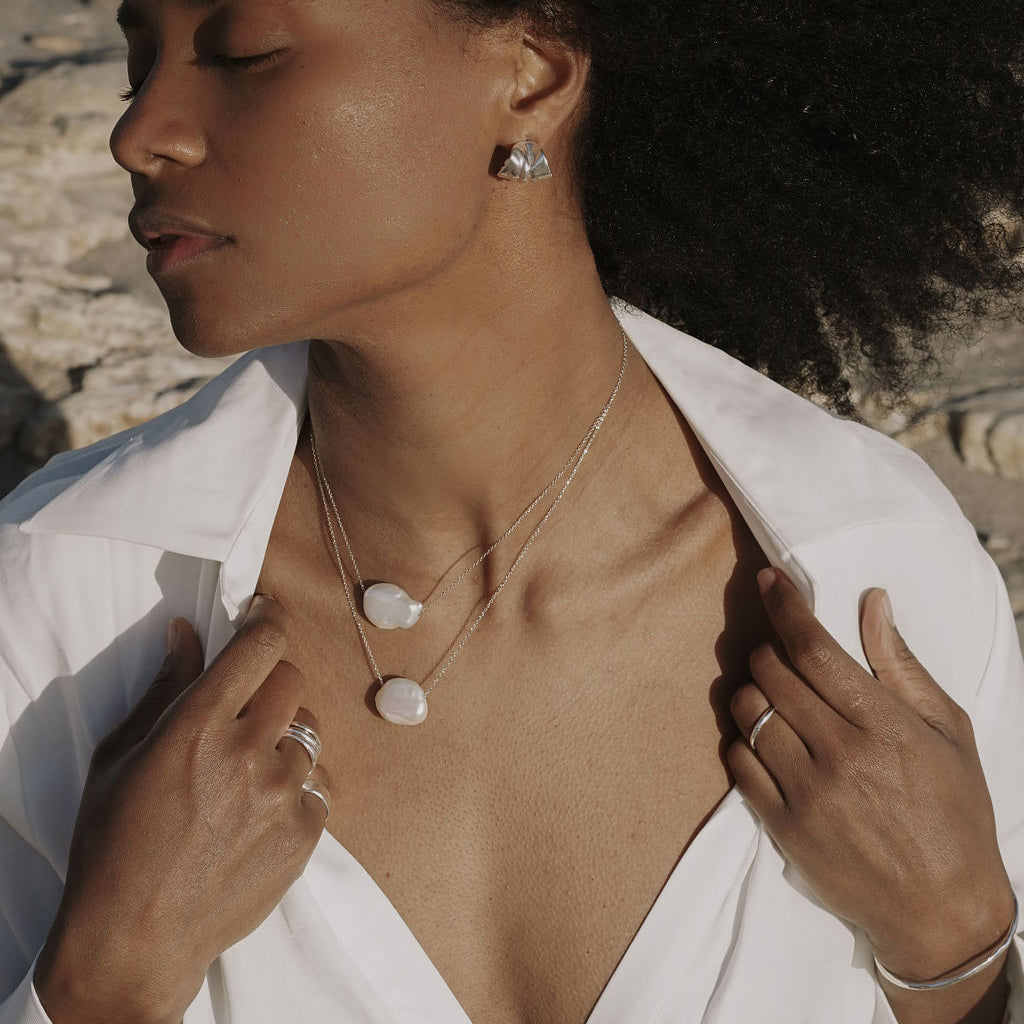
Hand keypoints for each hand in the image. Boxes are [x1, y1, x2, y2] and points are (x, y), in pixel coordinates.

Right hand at [34, 596, 329, 1023]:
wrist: (135, 939)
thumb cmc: (113, 844)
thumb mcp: (120, 757)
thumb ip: (164, 688)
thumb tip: (187, 632)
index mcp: (197, 726)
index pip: (261, 645)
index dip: (268, 621)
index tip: (265, 615)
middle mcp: (247, 753)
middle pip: (291, 679)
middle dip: (271, 680)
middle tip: (246, 704)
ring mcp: (281, 795)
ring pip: (309, 730)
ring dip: (284, 737)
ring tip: (248, 771)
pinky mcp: (304, 833)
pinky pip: (318, 784)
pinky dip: (296, 788)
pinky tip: (260, 811)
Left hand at [728, 567, 1013, 982]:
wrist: (943, 913)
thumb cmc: (955, 813)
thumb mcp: (947, 732)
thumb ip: (901, 665)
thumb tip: (873, 602)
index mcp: (883, 725)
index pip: (813, 647)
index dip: (784, 605)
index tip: (768, 580)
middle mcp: (839, 754)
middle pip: (770, 671)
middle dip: (770, 650)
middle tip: (784, 656)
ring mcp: (805, 792)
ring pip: (747, 711)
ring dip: (753, 692)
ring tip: (776, 699)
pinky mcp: (781, 826)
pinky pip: (736, 762)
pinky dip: (743, 741)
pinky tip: (767, 742)